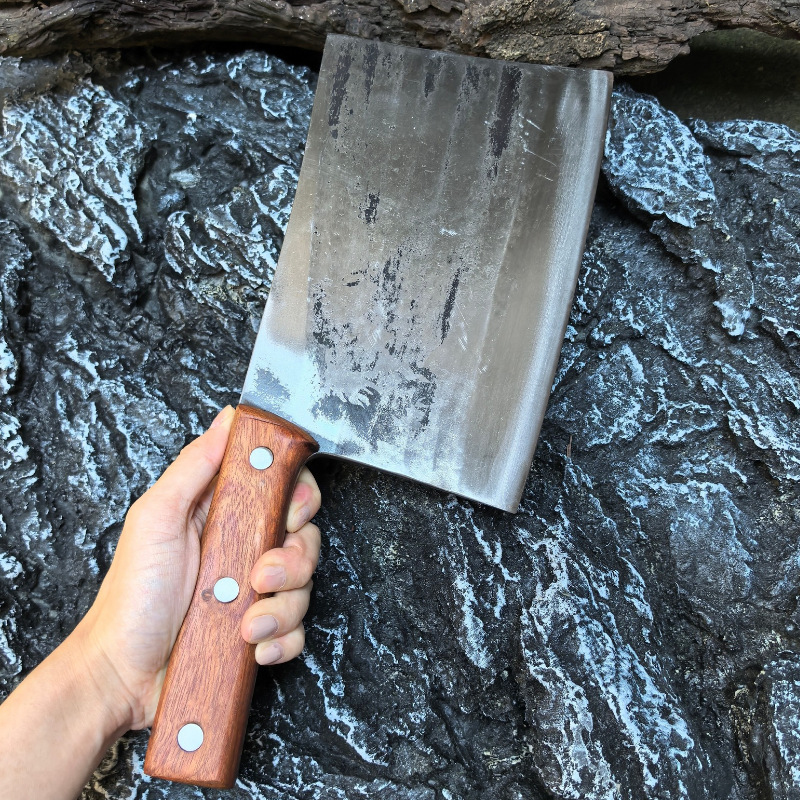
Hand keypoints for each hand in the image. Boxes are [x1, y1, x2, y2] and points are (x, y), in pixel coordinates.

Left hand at [75, 405, 321, 731]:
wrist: (121, 675)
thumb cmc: (130, 596)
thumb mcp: (156, 518)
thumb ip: (194, 466)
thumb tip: (228, 420)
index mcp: (225, 513)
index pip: (284, 488)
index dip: (298, 497)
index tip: (288, 514)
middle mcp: (246, 547)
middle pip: (305, 537)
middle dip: (293, 560)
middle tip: (260, 575)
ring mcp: (254, 591)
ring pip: (305, 586)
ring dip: (282, 606)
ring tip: (246, 623)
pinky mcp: (260, 631)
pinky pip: (296, 630)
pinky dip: (281, 640)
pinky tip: (253, 646)